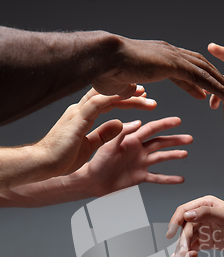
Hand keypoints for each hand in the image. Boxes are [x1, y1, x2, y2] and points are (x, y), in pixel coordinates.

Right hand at [37, 87, 156, 177]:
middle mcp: (80, 110)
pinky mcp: (77, 119)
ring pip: (106, 95)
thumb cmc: (62, 158)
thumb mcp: (90, 145)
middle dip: (128, 92)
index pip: (105, 99)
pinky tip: (129, 94)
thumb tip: (121, 124)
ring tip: (145, 95)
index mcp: (82, 116)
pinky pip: (99, 102)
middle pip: (107, 94)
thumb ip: (105, 134)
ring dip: (127, 94)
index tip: (139, 96)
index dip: (122, 96)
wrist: (43, 164)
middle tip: (147, 93)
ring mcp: (78, 112)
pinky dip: (115, 96)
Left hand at [75, 116, 191, 196]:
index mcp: (131, 140)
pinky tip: (179, 179)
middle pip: (161, 142)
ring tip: (185, 154)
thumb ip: (121, 133)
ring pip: (161, 158)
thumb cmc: (96, 162)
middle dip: (175, 140)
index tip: (178, 121)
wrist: (92, 181)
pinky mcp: (140, 176)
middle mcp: (138, 150)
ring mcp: (140, 163)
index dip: (165, 124)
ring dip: (174, 156)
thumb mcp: (107, 145)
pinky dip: (169, 179)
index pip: (151, 129)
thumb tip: (137, 122)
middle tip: (189, 138)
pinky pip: (157, 177)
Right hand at [93, 36, 223, 102]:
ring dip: (221, 84)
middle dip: (216, 80)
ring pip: (205, 71)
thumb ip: (130, 86)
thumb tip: (130, 89)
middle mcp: (169, 53)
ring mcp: (172, 56)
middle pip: (200, 66)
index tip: (206, 93)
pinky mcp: (174, 64)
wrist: (102, 58)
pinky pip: (201, 77)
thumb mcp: (121, 82)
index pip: (184, 69)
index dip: (197, 82)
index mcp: (159, 57)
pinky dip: (215, 87)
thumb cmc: (105, 71)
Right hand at [167, 195, 223, 256]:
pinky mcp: (207, 241)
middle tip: (181, 254)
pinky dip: (188, 253)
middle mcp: (203, 215)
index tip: (169, 234)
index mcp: (206, 203)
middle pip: (184, 227)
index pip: (184, 211)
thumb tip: (186, 215)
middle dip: (181, 240)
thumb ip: (206, 213)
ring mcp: (204, 228)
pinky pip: (194, 247)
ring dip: (182, 248)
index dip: (174, 222)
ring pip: (187, 238)